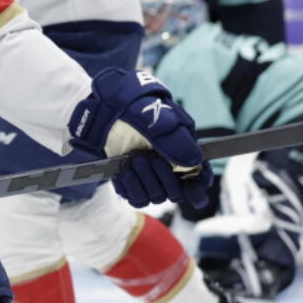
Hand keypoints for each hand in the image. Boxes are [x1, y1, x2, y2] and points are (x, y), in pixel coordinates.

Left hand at [67, 67, 212, 208]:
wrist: (103, 105)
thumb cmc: (134, 106)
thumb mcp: (156, 118)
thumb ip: (175, 140)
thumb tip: (193, 161)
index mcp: (181, 150)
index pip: (198, 177)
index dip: (198, 188)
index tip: (192, 191)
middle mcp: (167, 165)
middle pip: (175, 193)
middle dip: (162, 179)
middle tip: (146, 158)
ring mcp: (147, 173)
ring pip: (155, 197)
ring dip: (144, 182)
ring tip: (132, 160)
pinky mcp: (129, 179)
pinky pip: (135, 197)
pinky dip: (129, 188)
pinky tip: (123, 172)